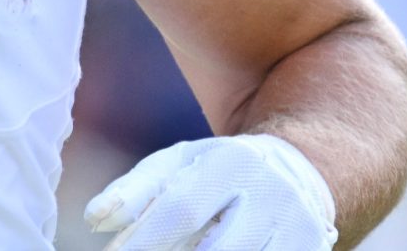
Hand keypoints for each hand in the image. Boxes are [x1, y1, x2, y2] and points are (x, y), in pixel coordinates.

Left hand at [84, 135, 336, 249]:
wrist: (304, 172)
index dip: (146, 239)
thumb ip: (135, 191)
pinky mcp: (313, 248)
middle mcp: (271, 195)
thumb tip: (94, 220)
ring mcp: (298, 229)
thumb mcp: (179, 166)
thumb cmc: (219, 173)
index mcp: (232, 163)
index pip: (182, 208)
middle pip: (220, 248)